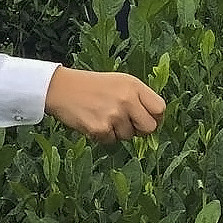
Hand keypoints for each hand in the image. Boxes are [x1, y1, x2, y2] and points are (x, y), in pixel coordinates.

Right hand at [44, 68, 164, 143]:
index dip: (156, 117)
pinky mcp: (100, 129)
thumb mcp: (120, 82)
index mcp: (134, 86)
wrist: (62, 88)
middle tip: (128, 123)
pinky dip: (104, 135)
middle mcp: (127, 100)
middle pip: (149, 127)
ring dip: (119, 131)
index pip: (160, 108)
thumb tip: (154, 119)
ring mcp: (114, 115)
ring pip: (129, 136)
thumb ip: (139, 97)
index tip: (149, 119)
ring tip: (105, 116)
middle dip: (140, 129)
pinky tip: (95, 121)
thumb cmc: (93, 86)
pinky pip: (112, 141)